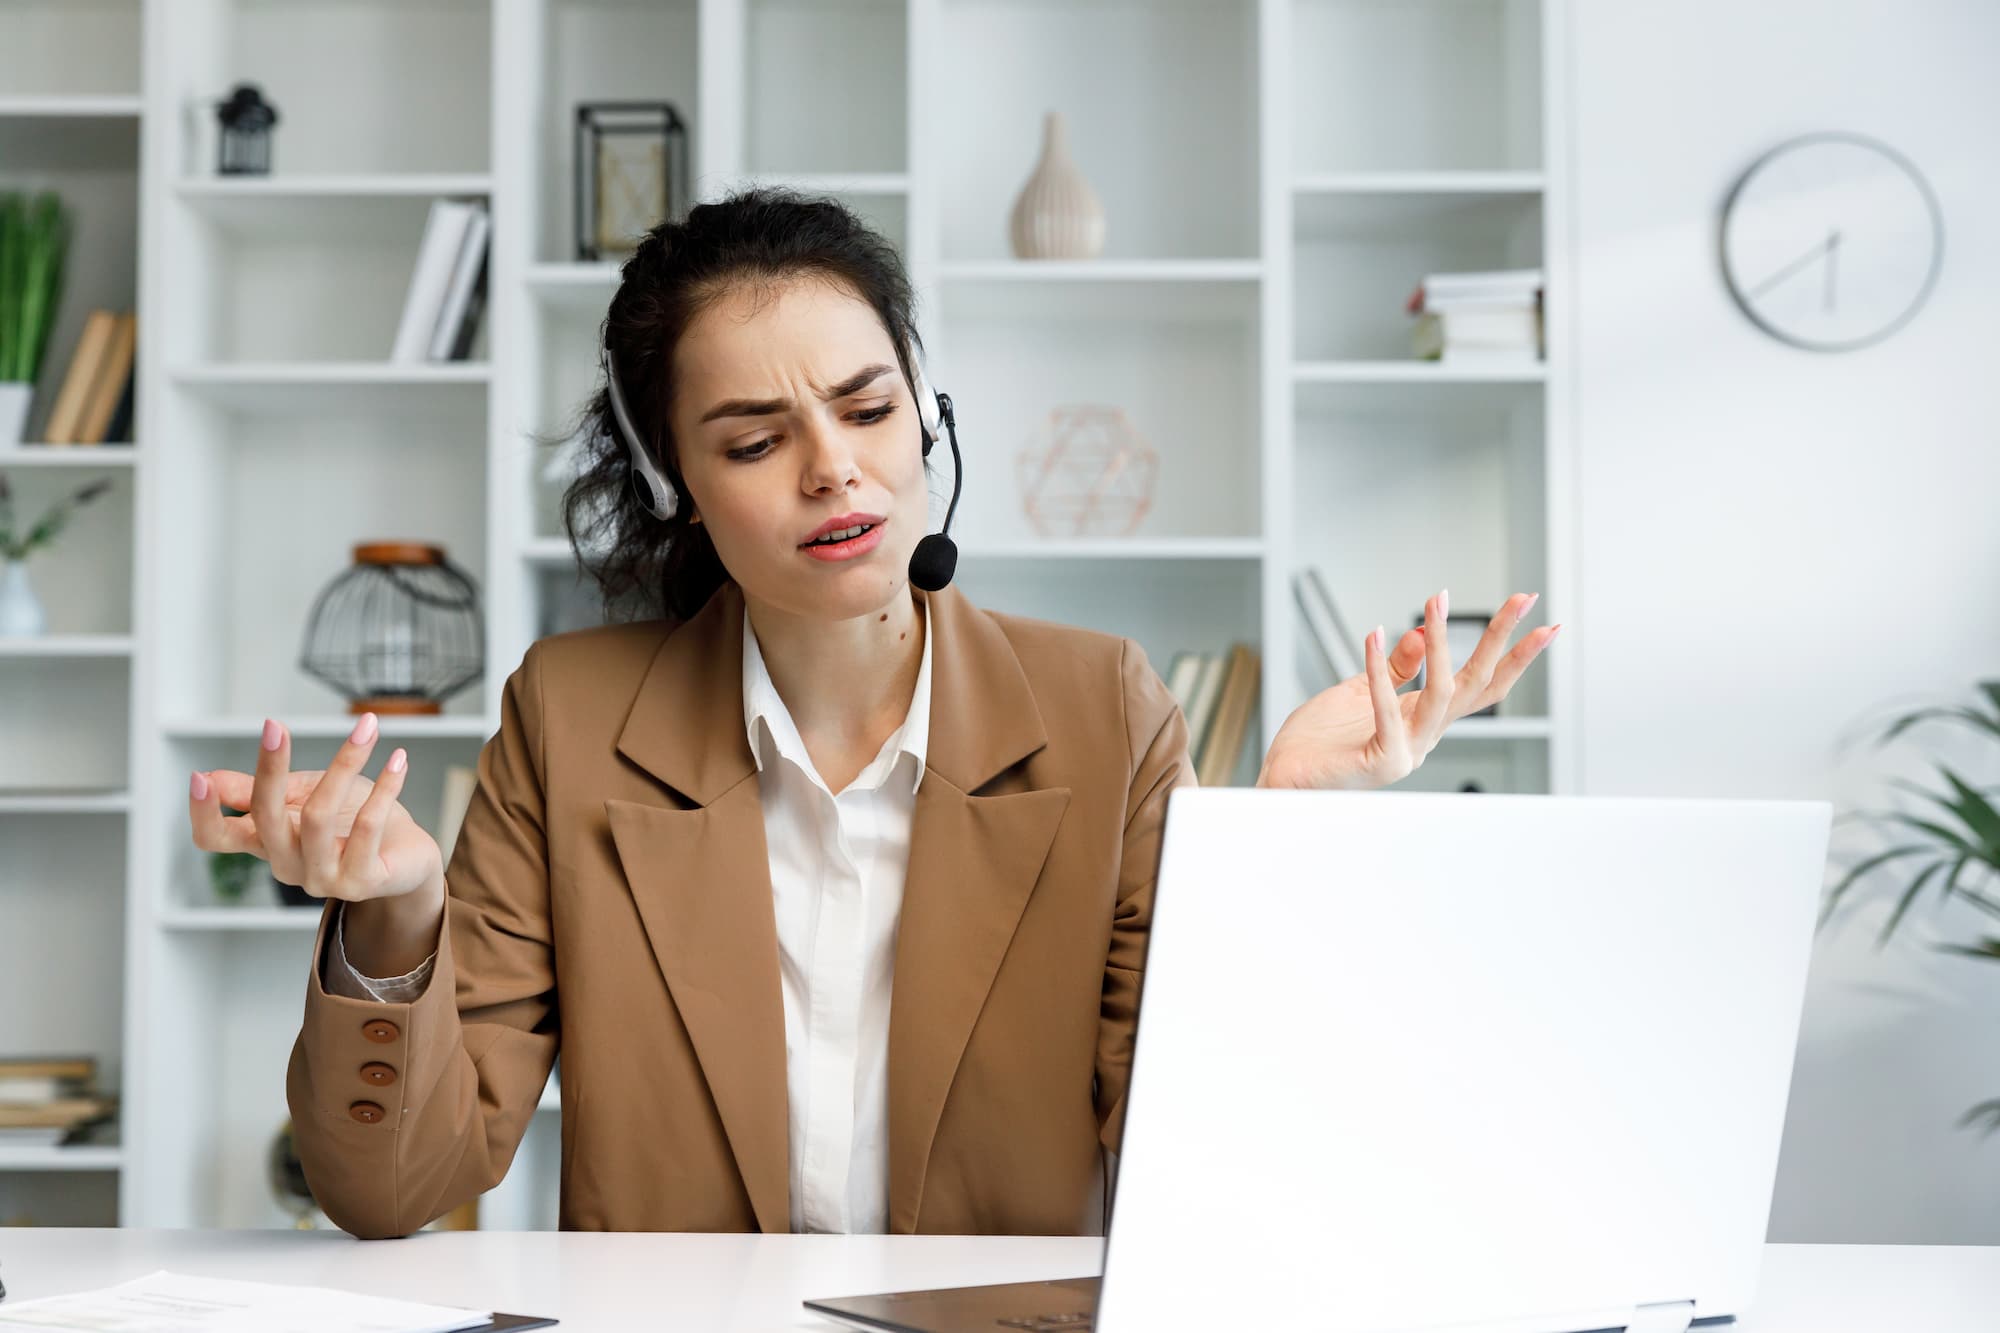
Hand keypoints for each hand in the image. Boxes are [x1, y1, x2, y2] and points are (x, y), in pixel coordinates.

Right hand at [187, 713, 442, 903]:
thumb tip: (207, 777)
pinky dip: (385, 787)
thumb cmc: (350, 819)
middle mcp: (288, 865)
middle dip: (268, 769)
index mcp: (267, 842)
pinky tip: (398, 760)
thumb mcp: (302, 796)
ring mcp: (323, 879)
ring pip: (318, 817)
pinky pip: (368, 827)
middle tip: (276, 727)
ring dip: (344, 764)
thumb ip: (259, 788)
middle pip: (265, 818)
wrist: (407, 857)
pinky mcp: (362, 882)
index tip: (199, 777)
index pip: (216, 838)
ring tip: (367, 729)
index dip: (203, 813)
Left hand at [1255, 589, 1559, 790]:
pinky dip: (1381, 669)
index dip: (1511, 653)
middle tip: (1525, 599)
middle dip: (1502, 640)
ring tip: (1436, 600)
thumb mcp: (1358, 692)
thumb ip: (1393, 670)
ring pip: (1442, 693)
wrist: (1283, 781)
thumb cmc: (1318, 743)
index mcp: (1424, 721)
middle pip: (1477, 684)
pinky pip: (1387, 707)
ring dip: (1441, 642)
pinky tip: (1376, 635)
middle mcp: (1425, 738)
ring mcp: (1408, 752)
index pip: (1480, 684)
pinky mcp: (1380, 761)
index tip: (1537, 618)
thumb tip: (1418, 632)